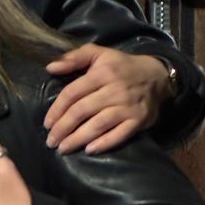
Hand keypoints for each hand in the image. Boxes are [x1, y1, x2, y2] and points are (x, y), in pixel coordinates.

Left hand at [44, 44, 171, 154]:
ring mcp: (127, 106)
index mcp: (102, 73)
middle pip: (82, 111)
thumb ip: (74, 58)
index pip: (73, 93)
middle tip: (51, 141)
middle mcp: (114, 90)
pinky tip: (89, 150)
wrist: (158, 76)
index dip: (57, 109)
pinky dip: (104, 143)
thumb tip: (50, 68)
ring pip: (98, 125)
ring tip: (63, 149)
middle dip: (63, 128)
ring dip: (78, 139)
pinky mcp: (138, 120)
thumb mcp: (98, 54)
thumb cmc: (121, 66)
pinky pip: (119, 134)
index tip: (47, 124)